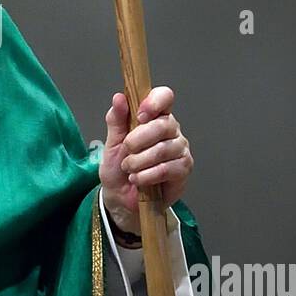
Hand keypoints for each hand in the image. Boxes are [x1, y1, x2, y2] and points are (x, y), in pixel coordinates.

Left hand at [99, 87, 193, 235]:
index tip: (140, 115)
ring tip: (129, 170)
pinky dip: (147, 176)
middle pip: (163, 124)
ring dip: (139, 162)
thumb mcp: (111, 143)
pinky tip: (138, 180)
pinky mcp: (183, 169)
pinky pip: (167, 168)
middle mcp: (171, 129)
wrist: (121, 199)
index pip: (165, 97)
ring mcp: (180, 149)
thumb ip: (116, 120)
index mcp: (154, 117)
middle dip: (138, 140)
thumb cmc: (118, 168)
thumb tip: (119, 97)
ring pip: (163, 149)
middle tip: (126, 151)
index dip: (154, 102)